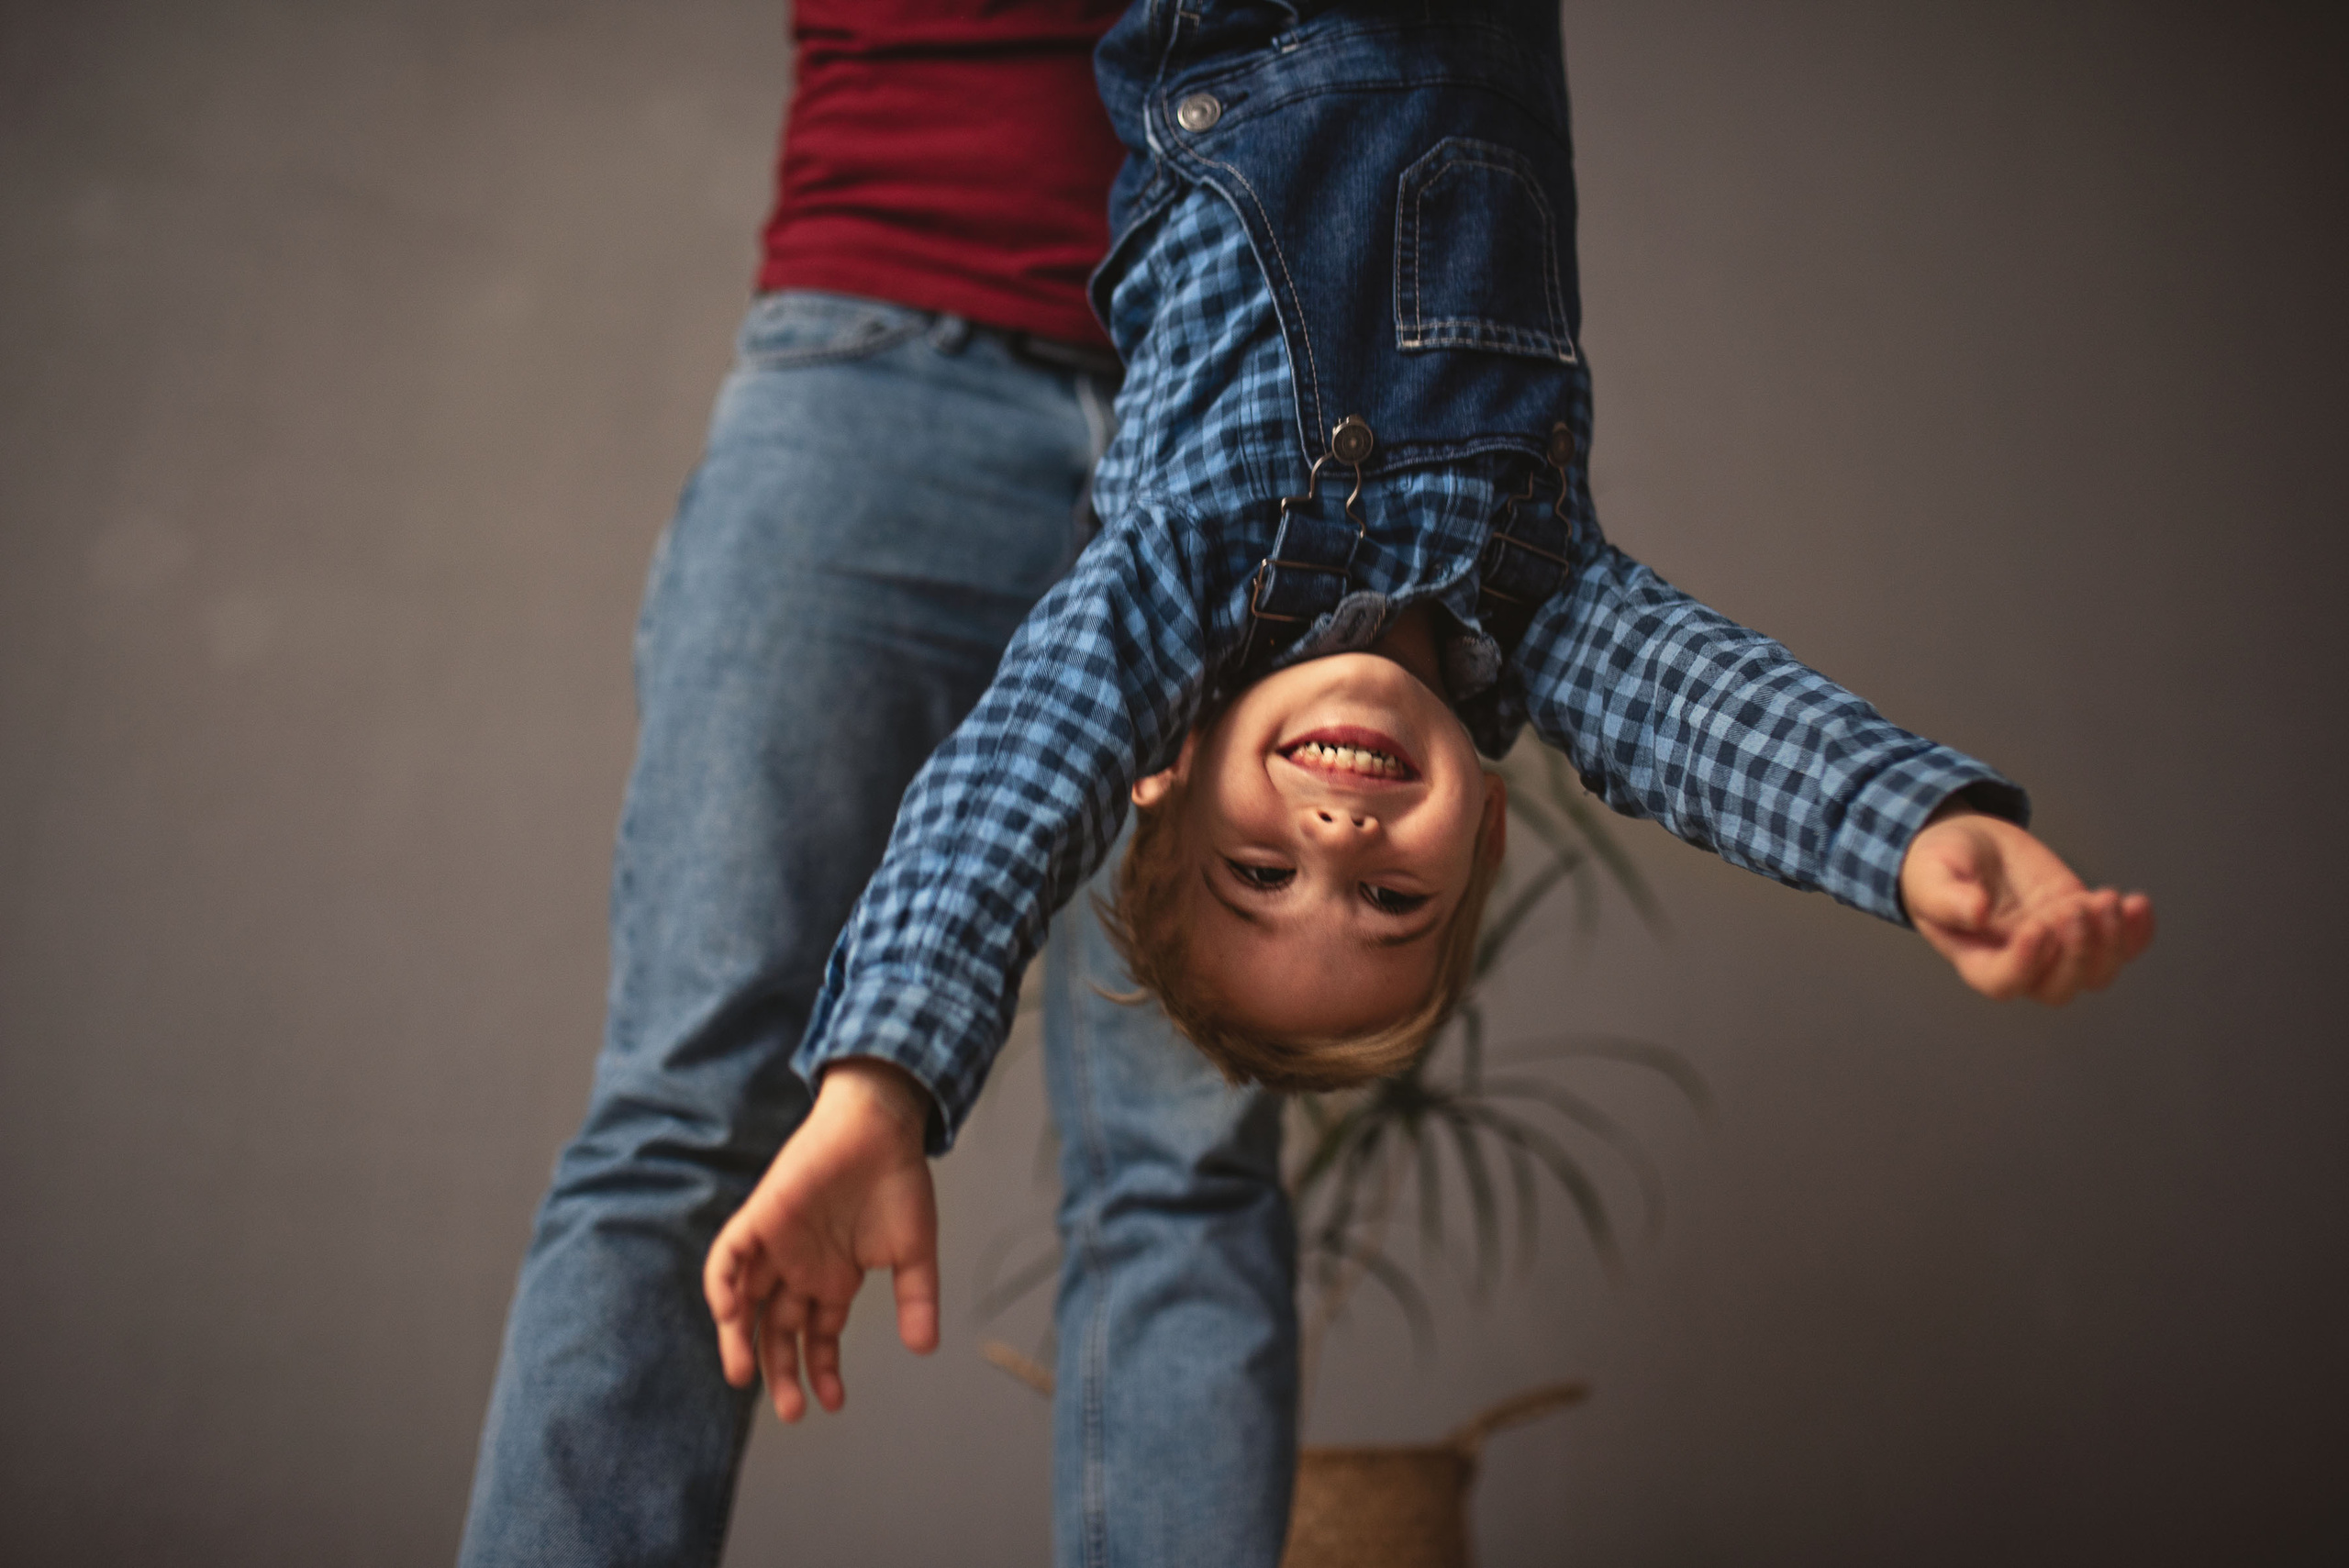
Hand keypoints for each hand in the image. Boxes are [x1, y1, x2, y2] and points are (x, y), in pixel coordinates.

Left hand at [703, 1058, 939, 1421]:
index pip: (817, 1337)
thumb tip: (924, 1348)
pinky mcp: (759, 1217)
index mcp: (834, 1279)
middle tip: (790, 1410)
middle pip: (778, 1331)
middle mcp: (800, 1268)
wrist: (881, 1125)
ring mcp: (777, 1245)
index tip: (831, 1403)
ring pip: (745, 1302)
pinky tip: (730, 1313)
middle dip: (781, 1373)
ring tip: (745, 1376)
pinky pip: (728, 1256)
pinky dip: (722, 1284)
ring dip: (741, 1339)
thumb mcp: (914, 1253)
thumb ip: (916, 1300)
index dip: (821, 1371)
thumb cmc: (898, 1181)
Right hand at [1899, 804, 2154, 1003]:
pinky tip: (2137, 903)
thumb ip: (1948, 897)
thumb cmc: (1939, 865)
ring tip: (2106, 898)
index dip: (2026, 964)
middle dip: (2077, 953)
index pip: (2004, 982)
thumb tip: (1976, 912)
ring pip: (2096, 974)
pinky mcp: (2082, 922)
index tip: (2038, 926)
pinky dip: (2138, 932)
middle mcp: (2021, 962)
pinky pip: (2122, 945)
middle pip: (2059, 989)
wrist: (1969, 846)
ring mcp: (2056, 946)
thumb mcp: (1931, 874)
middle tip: (2075, 907)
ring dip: (2111, 942)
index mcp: (1978, 959)